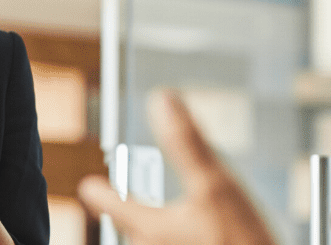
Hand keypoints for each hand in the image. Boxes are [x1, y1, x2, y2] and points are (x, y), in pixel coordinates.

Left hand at [77, 91, 276, 244]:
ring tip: (166, 223)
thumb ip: (188, 143)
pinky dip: (178, 241)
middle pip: (130, 230)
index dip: (97, 191)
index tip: (88, 186)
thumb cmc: (242, 244)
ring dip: (156, 234)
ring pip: (150, 243)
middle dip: (130, 216)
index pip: (109, 204)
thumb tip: (162, 100)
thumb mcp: (217, 186)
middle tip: (127, 204)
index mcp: (150, 228)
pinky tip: (197, 238)